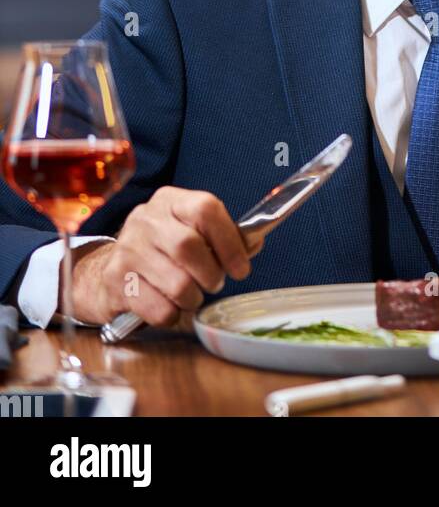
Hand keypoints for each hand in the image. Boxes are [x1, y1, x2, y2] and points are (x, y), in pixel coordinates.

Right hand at [66, 187, 265, 327]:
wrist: (106, 269)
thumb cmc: (161, 251)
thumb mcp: (190, 232)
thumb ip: (223, 237)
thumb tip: (254, 242)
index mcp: (170, 201)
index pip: (206, 209)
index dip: (230, 241)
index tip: (241, 269)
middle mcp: (146, 219)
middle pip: (188, 246)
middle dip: (210, 274)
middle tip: (215, 283)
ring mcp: (127, 249)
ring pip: (176, 283)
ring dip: (193, 298)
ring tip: (192, 296)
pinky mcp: (116, 281)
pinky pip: (158, 309)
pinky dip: (172, 315)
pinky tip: (170, 307)